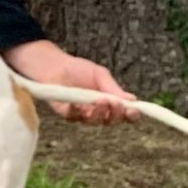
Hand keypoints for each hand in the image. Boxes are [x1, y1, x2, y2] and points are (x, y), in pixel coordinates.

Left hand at [3, 39, 138, 124]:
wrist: (54, 65)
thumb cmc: (78, 69)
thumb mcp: (100, 75)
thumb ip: (113, 88)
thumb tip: (133, 100)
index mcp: (108, 102)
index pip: (123, 114)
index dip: (130, 116)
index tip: (134, 111)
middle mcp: (96, 111)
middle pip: (111, 121)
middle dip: (115, 115)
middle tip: (115, 104)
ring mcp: (81, 114)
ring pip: (94, 122)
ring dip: (99, 113)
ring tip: (100, 101)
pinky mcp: (66, 113)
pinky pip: (74, 117)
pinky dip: (77, 111)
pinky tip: (79, 104)